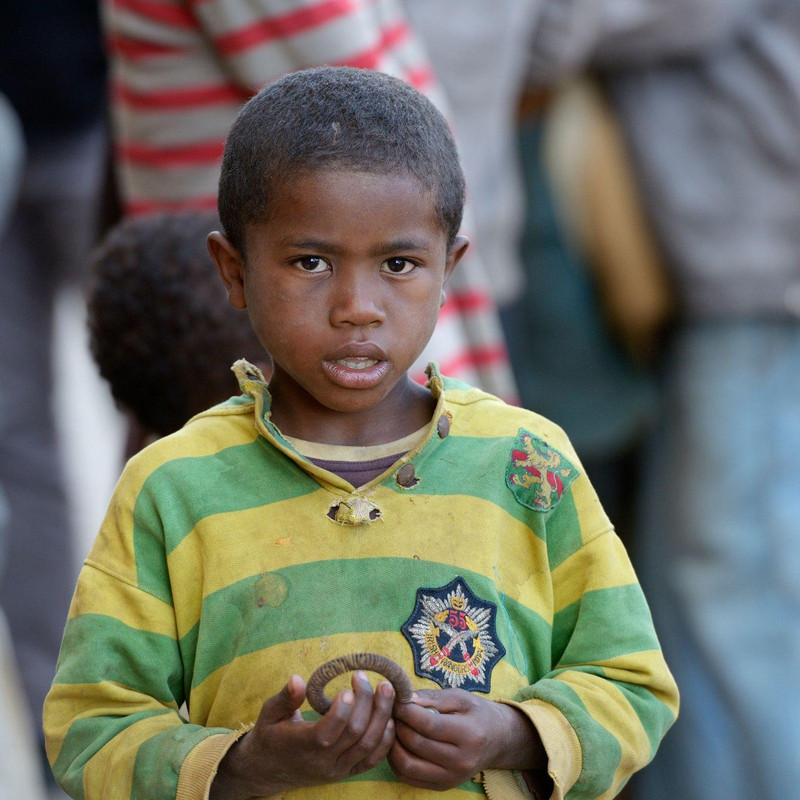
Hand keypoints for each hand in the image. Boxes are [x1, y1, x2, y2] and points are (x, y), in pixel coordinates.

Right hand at [211, 671, 395, 799]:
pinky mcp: (347, 773)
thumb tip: (297, 678)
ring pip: (368, 745)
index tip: (348, 687)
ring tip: (385, 689)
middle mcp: (322, 762)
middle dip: (366, 702)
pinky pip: (373, 759)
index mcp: (301, 746)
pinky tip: (390, 717)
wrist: (269, 770)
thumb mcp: (269, 714)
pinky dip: (386, 739)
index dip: (341, 710)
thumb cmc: (270, 735)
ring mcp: (337, 770)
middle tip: (364, 677)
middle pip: (354, 733)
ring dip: (382, 715)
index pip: (326, 732)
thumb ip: (285, 698)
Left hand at [388, 689, 545, 790]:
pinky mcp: (441, 786)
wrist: (497, 741)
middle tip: (391, 710)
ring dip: (392, 744)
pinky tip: (396, 743)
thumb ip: (432, 697)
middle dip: (397, 724)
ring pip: (407, 765)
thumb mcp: (460, 698)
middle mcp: (461, 762)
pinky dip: (396, 760)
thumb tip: (405, 699)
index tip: (396, 699)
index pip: (429, 725)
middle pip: (416, 744)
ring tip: (392, 726)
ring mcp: (451, 778)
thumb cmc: (477, 714)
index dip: (407, 711)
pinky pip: (408, 777)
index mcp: (469, 735)